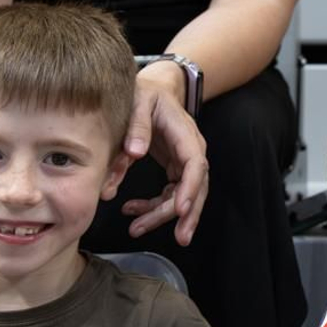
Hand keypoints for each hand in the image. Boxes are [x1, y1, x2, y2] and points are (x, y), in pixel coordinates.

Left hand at [118, 65, 209, 245]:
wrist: (155, 87)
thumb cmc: (146, 93)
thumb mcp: (139, 101)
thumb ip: (136, 126)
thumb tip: (133, 153)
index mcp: (185, 134)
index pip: (196, 165)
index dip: (191, 188)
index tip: (181, 209)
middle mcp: (191, 150)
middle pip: (196, 187)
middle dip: (188, 214)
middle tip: (179, 238)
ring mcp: (184, 161)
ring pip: (183, 195)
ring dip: (164, 215)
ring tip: (136, 229)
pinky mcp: (174, 167)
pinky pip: (169, 193)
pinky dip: (152, 206)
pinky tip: (130, 209)